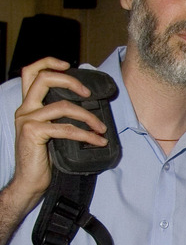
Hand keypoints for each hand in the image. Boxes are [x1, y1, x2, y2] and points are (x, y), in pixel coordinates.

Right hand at [12, 57, 107, 206]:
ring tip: (101, 128)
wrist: (30, 181)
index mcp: (28, 105)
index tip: (68, 65)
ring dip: (88, 116)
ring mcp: (27, 120)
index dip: (48, 62)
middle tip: (89, 94)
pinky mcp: (33, 133)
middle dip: (71, 81)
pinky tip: (98, 140)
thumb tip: (87, 104)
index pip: (30, 72)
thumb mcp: (51, 130)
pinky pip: (66, 129)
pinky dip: (86, 134)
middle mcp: (25, 109)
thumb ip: (59, 115)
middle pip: (44, 79)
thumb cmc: (44, 156)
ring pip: (62, 106)